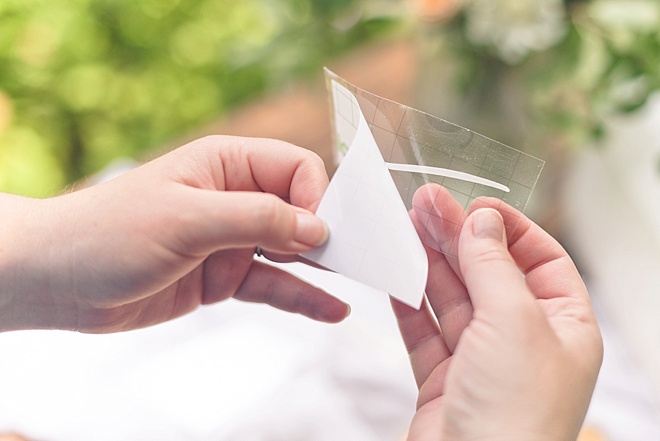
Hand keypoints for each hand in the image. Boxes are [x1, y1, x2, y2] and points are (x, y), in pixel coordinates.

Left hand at [0, 136, 348, 331]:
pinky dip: (302, 297)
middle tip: (359, 259)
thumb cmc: (111, 233)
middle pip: (300, 209)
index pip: (295, 168)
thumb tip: (319, 228)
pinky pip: (272, 285)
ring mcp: (231, 240)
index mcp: (227, 164)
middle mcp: (234, 198)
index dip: (316, 196)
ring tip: (362, 281)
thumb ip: (256, 220)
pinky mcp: (224, 277)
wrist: (59, 282)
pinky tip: (332, 311)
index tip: (322, 231)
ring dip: (323, 267)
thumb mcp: (188, 220)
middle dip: (329, 232)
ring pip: (291, 251)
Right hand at [393, 185, 602, 440]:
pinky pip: (425, 330)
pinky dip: (408, 301)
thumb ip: (493, 265)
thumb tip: (483, 219)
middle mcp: (524, 341)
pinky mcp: (444, 379)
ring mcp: (482, 360)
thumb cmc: (515, 415)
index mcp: (563, 326)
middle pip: (488, 273)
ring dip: (428, 262)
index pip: (541, 260)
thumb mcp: (513, 321)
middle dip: (457, 237)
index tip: (473, 205)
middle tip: (425, 203)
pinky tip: (396, 273)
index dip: (508, 228)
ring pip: (452, 298)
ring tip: (404, 226)